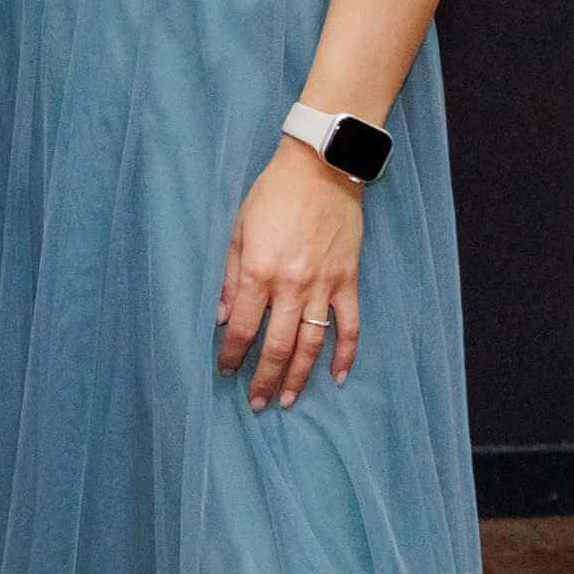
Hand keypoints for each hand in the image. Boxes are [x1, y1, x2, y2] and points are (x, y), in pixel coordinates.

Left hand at [217, 139, 364, 409]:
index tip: (225, 371)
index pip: (243, 327)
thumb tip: (223, 317)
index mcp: (260, 272)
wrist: (321, 170)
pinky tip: (338, 377)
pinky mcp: (349, 281)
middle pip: (277, 345)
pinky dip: (346, 354)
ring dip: (299, 375)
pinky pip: (350, 326)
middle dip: (264, 378)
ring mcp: (324, 286)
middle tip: (257, 403)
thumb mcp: (238, 230)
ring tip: (288, 400)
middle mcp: (292, 285)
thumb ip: (231, 277)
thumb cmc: (272, 196)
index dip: (232, 354)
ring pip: (311, 343)